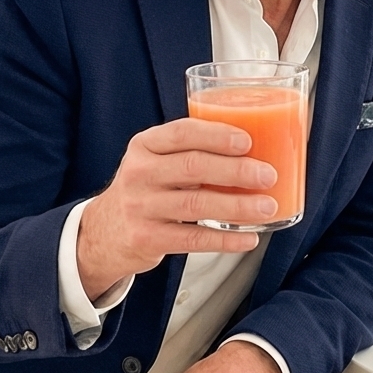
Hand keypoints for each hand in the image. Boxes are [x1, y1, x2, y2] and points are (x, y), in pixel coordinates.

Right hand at [78, 118, 279, 298]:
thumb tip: (258, 150)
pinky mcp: (146, 238)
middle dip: (236, 170)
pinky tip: (248, 238)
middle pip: (193, 167)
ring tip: (267, 206)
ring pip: (196, 205)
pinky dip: (225, 239)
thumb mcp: (157, 161)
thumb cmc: (148, 189)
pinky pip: (193, 239)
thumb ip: (192, 152)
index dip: (217, 135)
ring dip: (237, 206)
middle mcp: (139, 173)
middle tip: (268, 175)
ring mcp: (140, 207)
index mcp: (145, 145)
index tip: (247, 141)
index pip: (182, 132)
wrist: (105, 231)